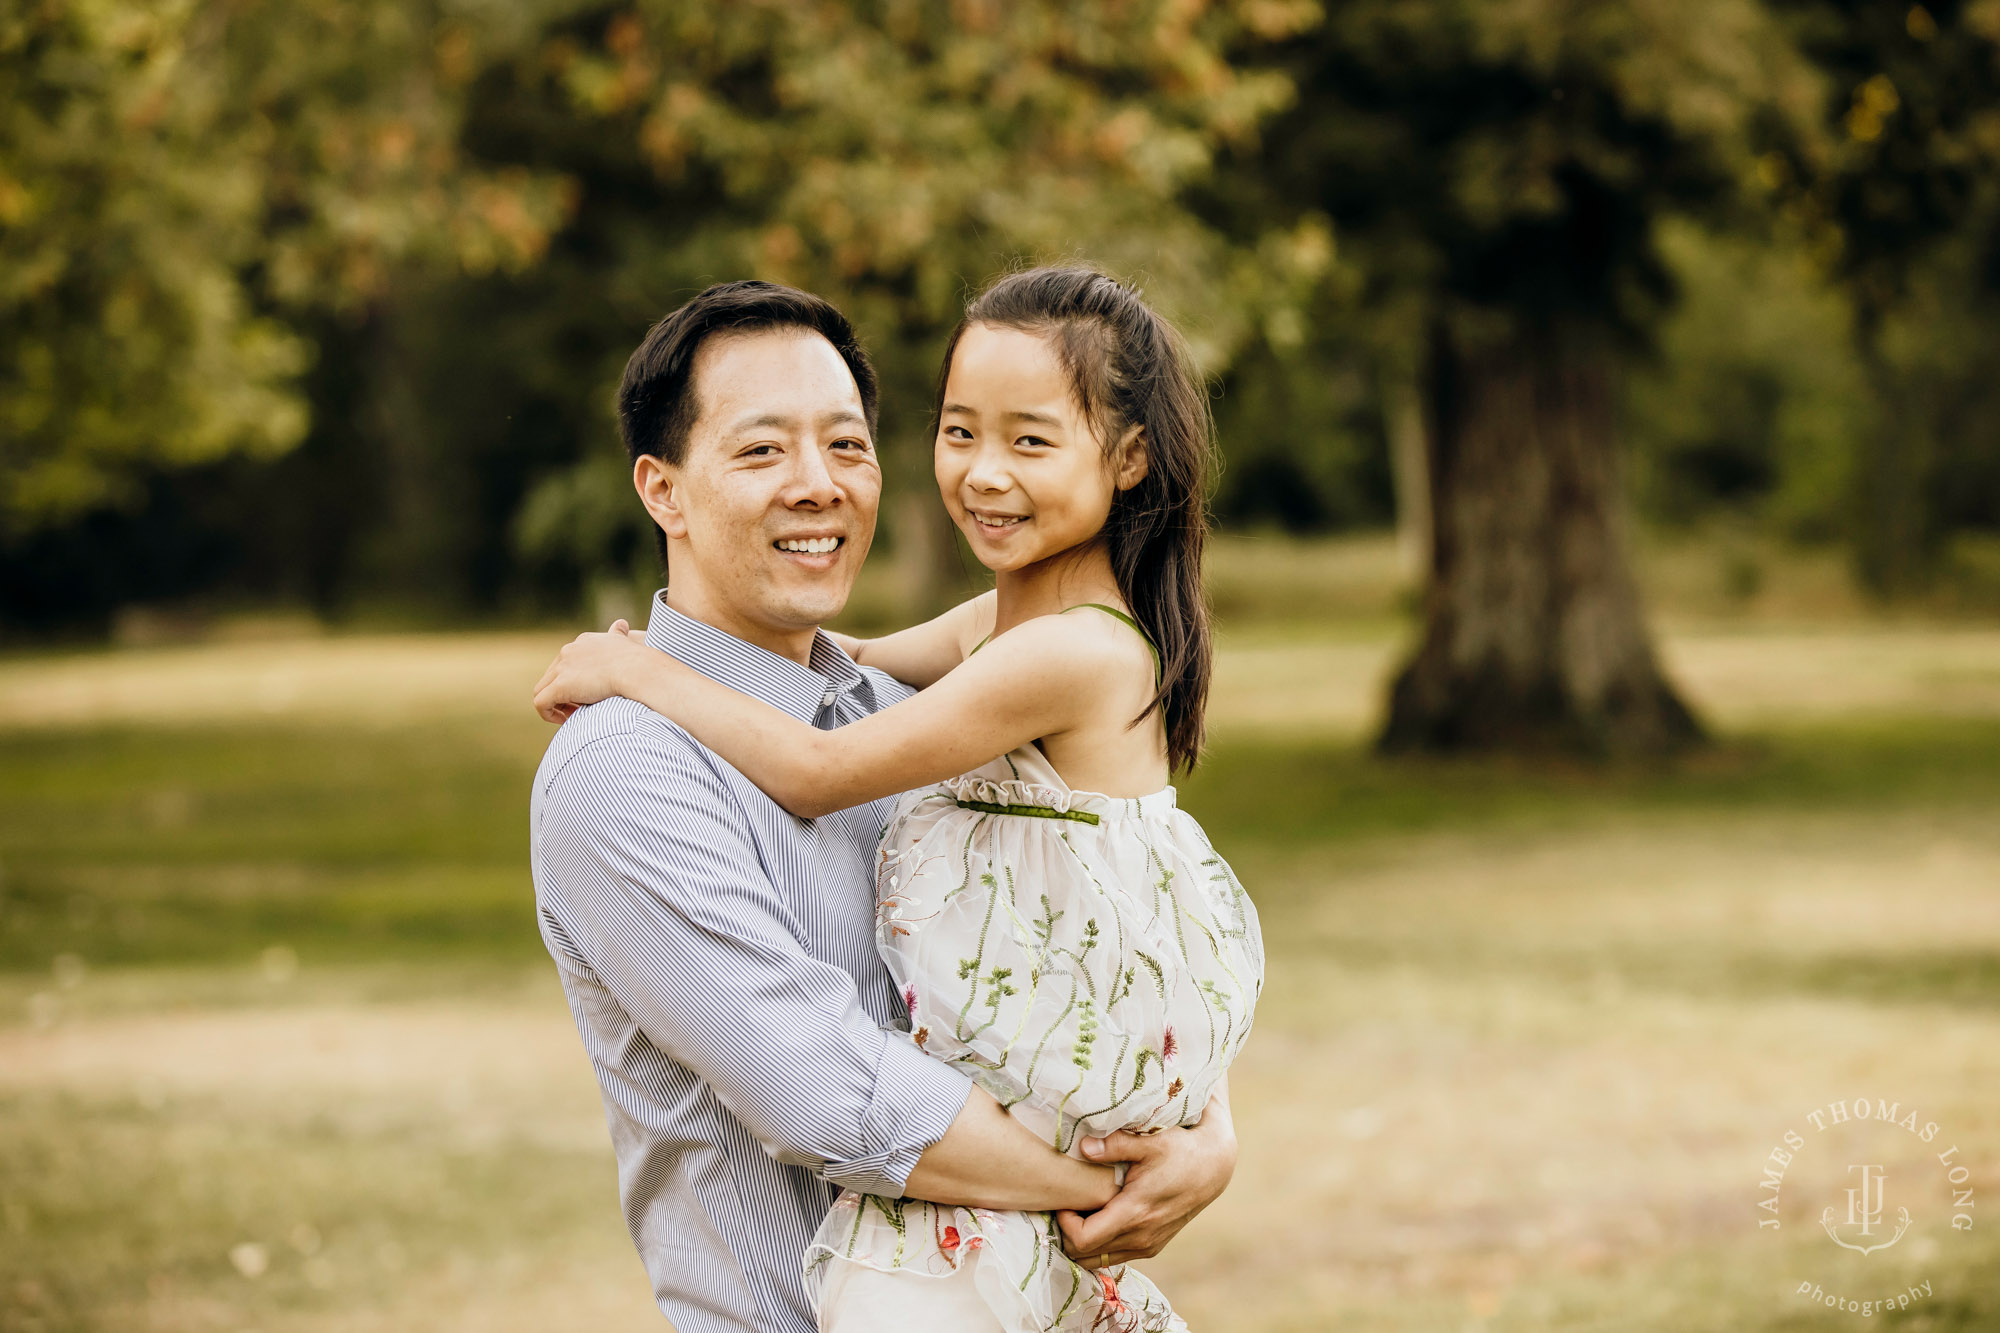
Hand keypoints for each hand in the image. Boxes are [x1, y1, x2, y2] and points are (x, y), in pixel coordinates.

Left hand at [532, 619, 654, 722]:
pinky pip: (541, 704)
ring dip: (555, 705)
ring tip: (573, 715)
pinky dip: (548, 714)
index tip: (588, 694)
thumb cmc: (638, 661)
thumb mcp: (625, 640)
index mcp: (582, 642)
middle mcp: (568, 651)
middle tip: (579, 708)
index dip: (574, 681)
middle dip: (563, 694)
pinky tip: (566, 721)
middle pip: (552, 676)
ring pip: (543, 690)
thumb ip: (619, 634)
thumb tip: (621, 624)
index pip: (566, 663)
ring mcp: (562, 668)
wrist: (638, 670)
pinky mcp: (560, 686)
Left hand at [1055, 1090, 1236, 1269]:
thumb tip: (1084, 1146)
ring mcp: (1148, 1245)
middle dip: (1068, 1234)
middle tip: (1067, 1206)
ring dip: (1083, 1242)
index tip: (1064, 1202)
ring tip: (1082, 1212)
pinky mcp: (1153, 1246)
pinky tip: (1100, 1218)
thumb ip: (1114, 1145)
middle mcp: (1140, 1238)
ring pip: (1099, 1260)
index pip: (1083, 1239)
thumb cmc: (1179, 1151)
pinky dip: (1100, 1244)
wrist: (1212, 1168)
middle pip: (1085, 1256)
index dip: (1065, 1224)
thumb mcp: (1148, 1142)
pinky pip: (1115, 1256)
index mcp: (1134, 1213)